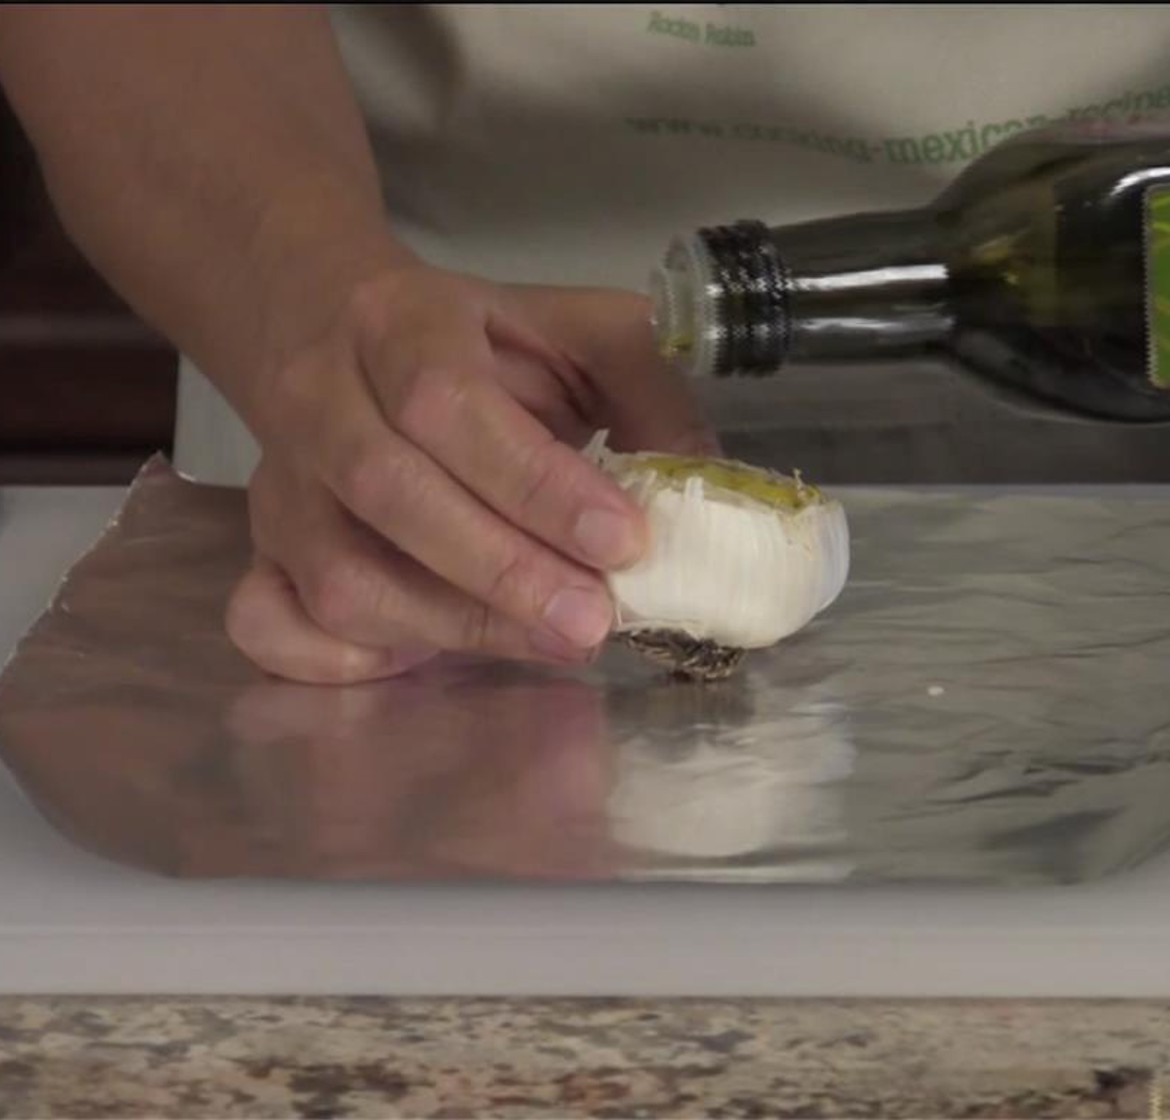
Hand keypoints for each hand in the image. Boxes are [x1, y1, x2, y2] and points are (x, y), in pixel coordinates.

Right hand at [223, 262, 718, 684]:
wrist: (331, 320)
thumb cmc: (474, 338)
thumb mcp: (577, 329)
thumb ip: (649, 392)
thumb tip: (702, 489)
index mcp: (401, 326)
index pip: (450, 406)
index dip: (536, 484)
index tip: (622, 540)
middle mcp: (321, 402)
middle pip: (391, 495)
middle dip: (503, 573)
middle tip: (594, 621)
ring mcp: (282, 482)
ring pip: (340, 574)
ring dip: (449, 627)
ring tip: (549, 641)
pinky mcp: (262, 544)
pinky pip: (271, 622)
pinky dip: (343, 661)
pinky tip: (427, 659)